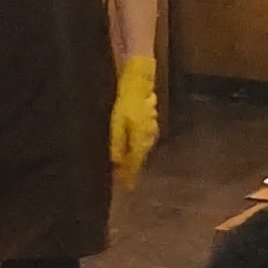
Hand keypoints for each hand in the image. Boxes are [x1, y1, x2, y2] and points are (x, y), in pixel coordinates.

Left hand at [109, 56, 159, 185]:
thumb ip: (116, 144)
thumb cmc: (125, 101)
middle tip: (121, 174)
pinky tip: (130, 140)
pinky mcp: (151, 118)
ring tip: (124, 160)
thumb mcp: (116, 122)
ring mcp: (152, 127)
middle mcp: (149, 137)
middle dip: (131, 165)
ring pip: (142, 146)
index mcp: (140, 140)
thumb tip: (116, 163)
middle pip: (139, 156)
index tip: (126, 188)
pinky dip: (136, 140)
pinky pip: (143, 135)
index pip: (135, 164)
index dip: (130, 176)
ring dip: (134, 153)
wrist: (139, 79)